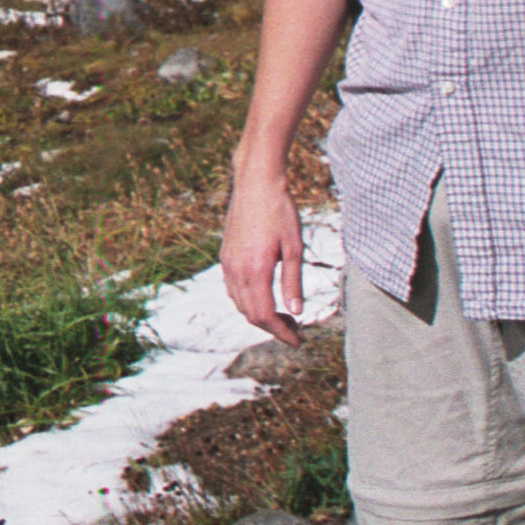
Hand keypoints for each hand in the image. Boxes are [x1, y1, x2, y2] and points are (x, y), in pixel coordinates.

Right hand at [221, 172, 307, 345]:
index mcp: (255, 269)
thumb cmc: (280, 211)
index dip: (282, 333)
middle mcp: (236, 269)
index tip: (299, 341)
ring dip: (260, 316)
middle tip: (296, 331)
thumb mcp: (294, 247)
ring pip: (239, 303)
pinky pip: (232, 289)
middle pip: (250, 314)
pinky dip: (247, 301)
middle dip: (273, 328)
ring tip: (284, 316)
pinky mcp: (225, 255)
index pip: (265, 315)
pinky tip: (264, 296)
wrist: (256, 183)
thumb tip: (297, 311)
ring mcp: (227, 262)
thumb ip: (293, 282)